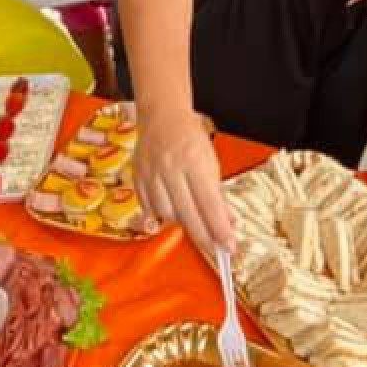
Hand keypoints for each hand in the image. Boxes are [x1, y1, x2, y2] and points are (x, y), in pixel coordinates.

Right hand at [136, 105, 233, 255]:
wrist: (162, 116)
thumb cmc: (190, 138)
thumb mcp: (211, 162)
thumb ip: (218, 195)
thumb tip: (229, 223)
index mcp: (194, 161)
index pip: (210, 204)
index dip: (219, 229)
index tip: (229, 245)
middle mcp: (170, 168)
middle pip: (188, 214)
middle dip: (204, 236)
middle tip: (217, 249)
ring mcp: (151, 174)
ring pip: (166, 214)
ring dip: (182, 223)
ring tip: (193, 220)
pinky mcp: (137, 179)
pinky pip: (149, 208)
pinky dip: (161, 216)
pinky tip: (172, 215)